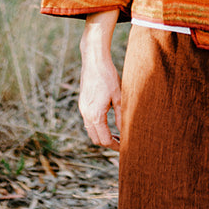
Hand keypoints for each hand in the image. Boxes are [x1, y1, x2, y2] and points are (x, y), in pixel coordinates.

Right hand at [79, 10, 121, 150]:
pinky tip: (108, 122)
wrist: (94, 60)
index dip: (115, 146)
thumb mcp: (119, 98)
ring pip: (90, 130)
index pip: (104, 139)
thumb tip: (126, 132)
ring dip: (102, 135)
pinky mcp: (82, 103)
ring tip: (116, 134)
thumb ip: (122, 117)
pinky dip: (97, 126)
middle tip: (122, 142)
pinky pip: (88, 121)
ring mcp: (82, 108)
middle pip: (95, 138)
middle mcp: (85, 114)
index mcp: (95, 115)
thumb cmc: (108, 77)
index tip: (125, 147)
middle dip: (108, 143)